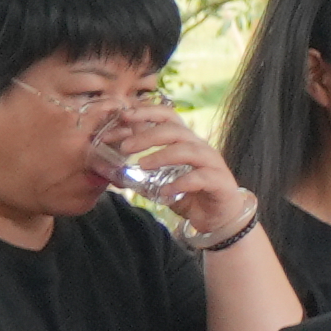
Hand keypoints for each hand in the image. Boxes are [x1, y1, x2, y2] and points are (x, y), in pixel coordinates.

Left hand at [107, 112, 249, 241]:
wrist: (218, 218)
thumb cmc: (189, 194)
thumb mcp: (162, 178)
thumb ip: (143, 169)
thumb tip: (111, 164)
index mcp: (186, 142)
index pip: (169, 116)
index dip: (148, 112)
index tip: (125, 115)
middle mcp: (200, 148)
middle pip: (175, 130)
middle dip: (148, 135)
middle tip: (125, 146)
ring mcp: (212, 164)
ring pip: (188, 150)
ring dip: (162, 155)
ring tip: (142, 165)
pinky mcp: (220, 182)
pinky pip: (200, 178)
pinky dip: (180, 182)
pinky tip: (165, 191)